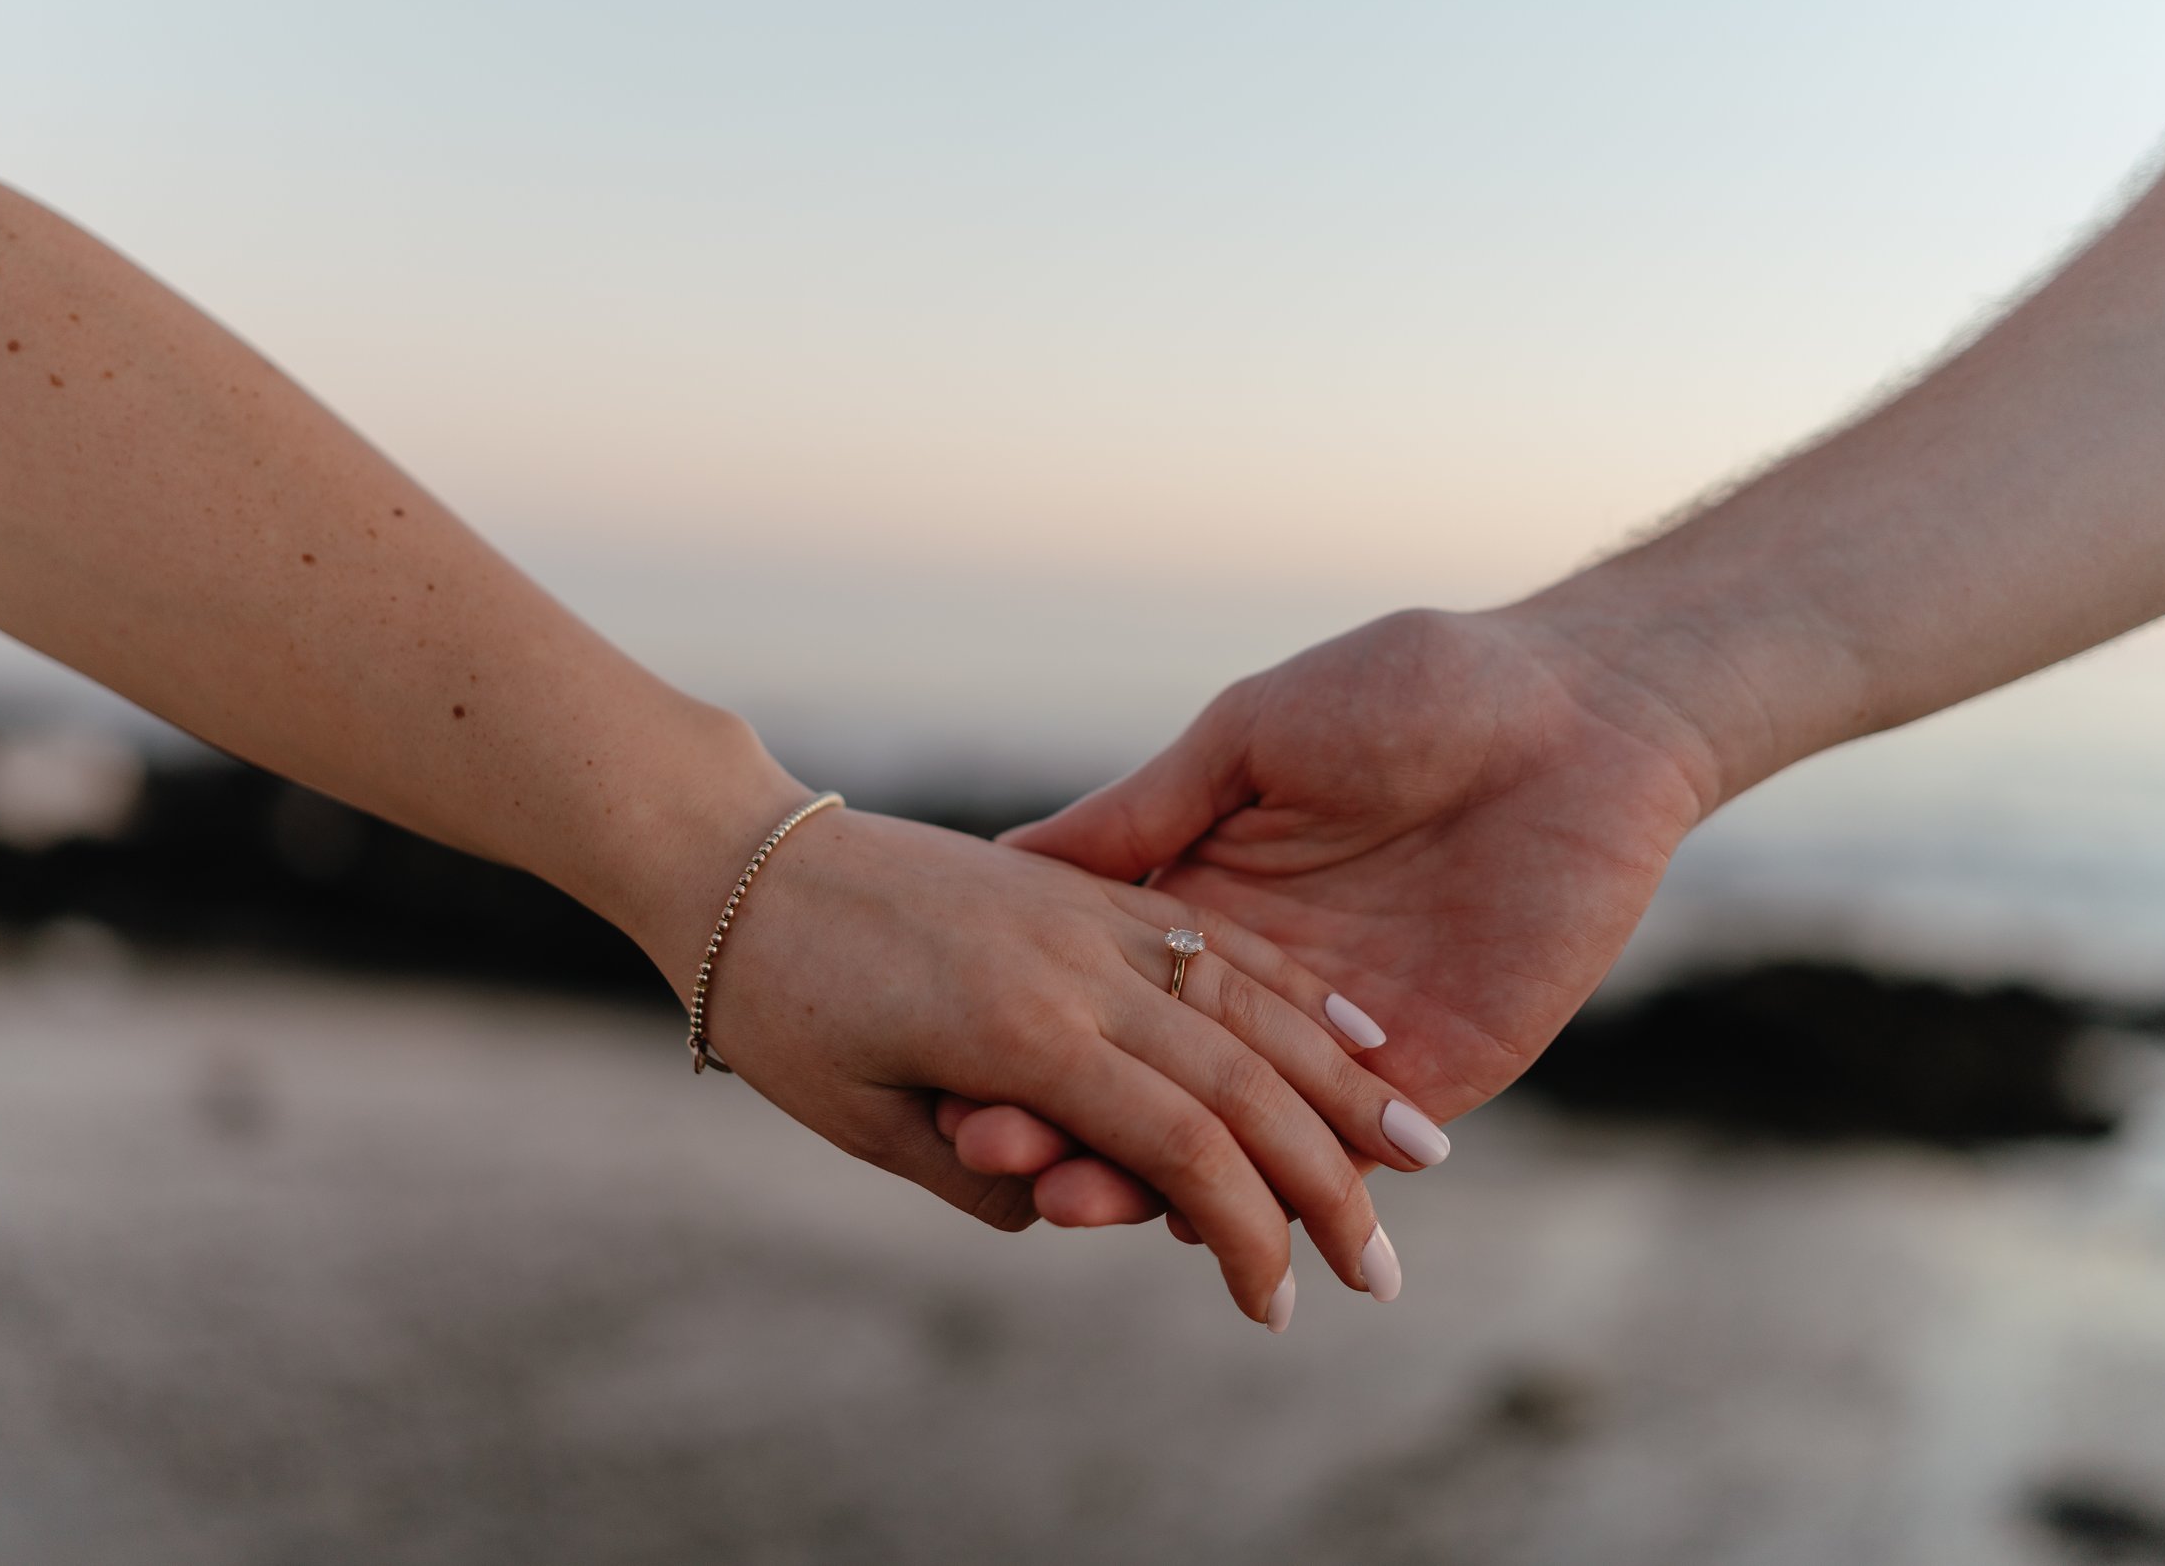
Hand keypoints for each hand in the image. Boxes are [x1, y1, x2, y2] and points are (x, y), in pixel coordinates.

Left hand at [698, 803, 1437, 1322]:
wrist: (740, 857)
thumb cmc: (782, 1005)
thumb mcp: (862, 1118)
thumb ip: (976, 1174)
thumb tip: (1064, 1208)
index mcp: (1021, 1032)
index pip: (1178, 1144)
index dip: (1244, 1233)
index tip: (1282, 1308)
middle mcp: (1076, 964)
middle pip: (1241, 1076)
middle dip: (1327, 1178)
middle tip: (1389, 1269)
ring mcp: (1088, 914)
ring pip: (1249, 996)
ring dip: (1343, 1077)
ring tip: (1424, 1143)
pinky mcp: (1083, 887)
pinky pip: (1213, 937)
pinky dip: (1291, 985)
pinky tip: (1351, 1020)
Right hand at [977, 606, 1719, 1222]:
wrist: (1580, 708)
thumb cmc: (1414, 689)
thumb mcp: (1248, 739)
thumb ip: (1146, 813)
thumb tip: (1011, 862)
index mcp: (1216, 902)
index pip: (1106, 999)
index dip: (1030, 1032)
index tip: (946, 1064)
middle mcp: (1270, 989)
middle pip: (1151, 1082)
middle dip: (1063, 1125)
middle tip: (983, 1153)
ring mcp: (1349, 1044)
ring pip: (1231, 1140)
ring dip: (1142, 1177)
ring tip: (1059, 1198)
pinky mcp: (1436, 1075)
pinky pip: (1342, 1160)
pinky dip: (1268, 1194)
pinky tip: (1185, 1215)